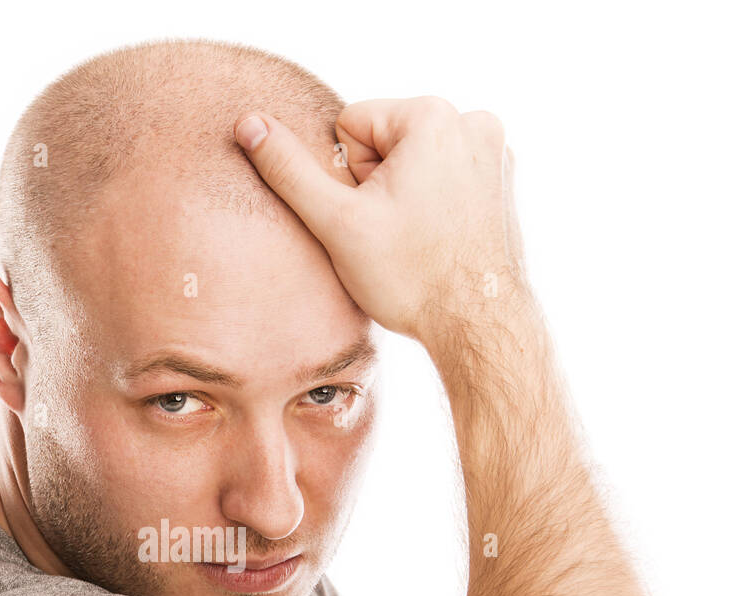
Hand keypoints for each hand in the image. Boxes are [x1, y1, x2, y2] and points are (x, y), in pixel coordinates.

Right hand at [235, 98, 528, 344]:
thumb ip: (288, 169)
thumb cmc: (410, 277)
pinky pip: (444, 179)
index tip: (373, 216)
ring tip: (418, 240)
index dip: (348, 179)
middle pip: (384, 142)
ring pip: (413, 162)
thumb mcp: (336, 221)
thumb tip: (248, 124)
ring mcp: (494, 152)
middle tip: (394, 234)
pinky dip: (434, 205)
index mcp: (432, 115)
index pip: (350, 126)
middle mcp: (471, 122)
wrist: (476, 325)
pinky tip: (439, 242)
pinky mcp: (502, 182)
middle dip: (377, 187)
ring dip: (404, 197)